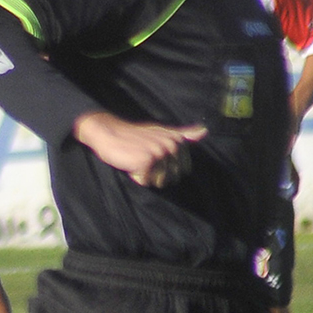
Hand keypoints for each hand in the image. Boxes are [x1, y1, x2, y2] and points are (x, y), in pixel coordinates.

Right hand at [74, 112, 206, 187]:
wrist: (108, 132)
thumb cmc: (134, 135)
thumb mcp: (162, 132)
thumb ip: (184, 134)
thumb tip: (205, 130)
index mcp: (178, 141)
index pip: (182, 171)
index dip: (165, 169)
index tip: (152, 155)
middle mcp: (172, 146)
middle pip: (172, 178)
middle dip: (156, 174)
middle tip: (142, 157)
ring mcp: (160, 153)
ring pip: (159, 181)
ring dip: (146, 175)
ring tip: (136, 159)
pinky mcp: (146, 161)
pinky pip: (145, 181)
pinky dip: (135, 176)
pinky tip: (130, 163)